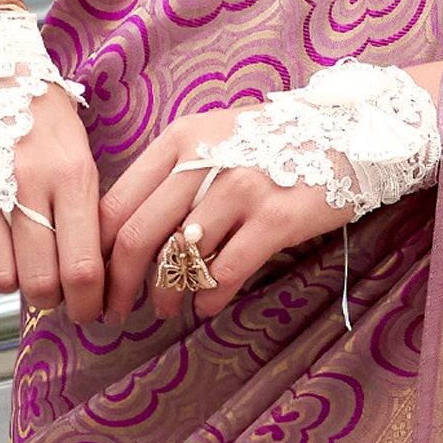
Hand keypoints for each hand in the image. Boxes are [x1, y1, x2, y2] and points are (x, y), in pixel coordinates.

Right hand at [0, 83, 105, 322]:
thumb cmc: (39, 115)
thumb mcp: (79, 153)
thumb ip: (86, 213)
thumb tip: (93, 279)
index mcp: (72, 174)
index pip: (84, 267)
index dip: (88, 304)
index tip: (88, 310)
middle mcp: (26, 182)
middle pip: (40, 281)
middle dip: (51, 299)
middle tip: (52, 292)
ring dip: (10, 284)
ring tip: (17, 264)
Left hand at [96, 107, 354, 326]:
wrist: (348, 132)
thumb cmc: (272, 143)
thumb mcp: (213, 139)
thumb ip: (173, 175)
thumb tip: (127, 232)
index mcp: (179, 141)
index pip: (117, 202)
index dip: (97, 251)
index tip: (93, 280)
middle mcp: (203, 161)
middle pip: (138, 235)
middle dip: (118, 284)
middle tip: (115, 310)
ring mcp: (240, 189)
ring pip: (179, 257)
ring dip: (165, 293)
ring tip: (163, 308)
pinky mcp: (276, 218)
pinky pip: (227, 270)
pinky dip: (210, 296)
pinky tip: (206, 306)